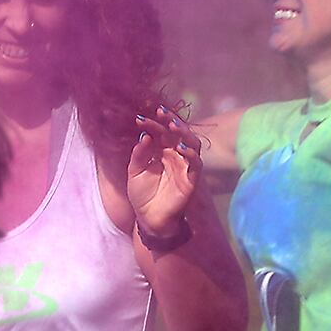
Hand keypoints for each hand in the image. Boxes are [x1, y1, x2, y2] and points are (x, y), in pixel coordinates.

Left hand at [128, 105, 202, 236]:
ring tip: (173, 125)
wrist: (149, 218)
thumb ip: (139, 155)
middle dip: (171, 120)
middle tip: (161, 112)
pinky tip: (179, 147)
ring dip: (183, 132)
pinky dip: (190, 153)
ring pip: (191, 143)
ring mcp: (185, 165)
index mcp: (161, 151)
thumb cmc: (142, 194)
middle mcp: (175, 155)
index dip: (153, 123)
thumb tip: (144, 135)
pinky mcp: (192, 178)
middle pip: (178, 133)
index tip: (140, 118)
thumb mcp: (134, 172)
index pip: (160, 132)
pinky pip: (196, 163)